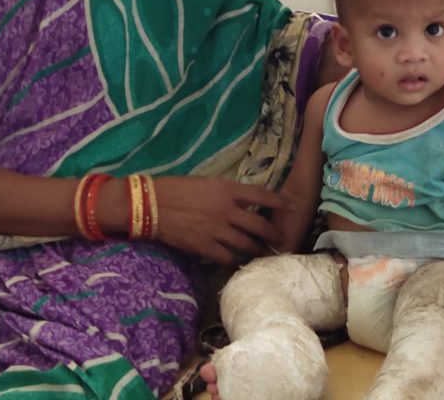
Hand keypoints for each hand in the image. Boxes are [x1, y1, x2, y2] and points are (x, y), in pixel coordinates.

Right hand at [151, 177, 289, 263]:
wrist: (151, 205)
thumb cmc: (175, 188)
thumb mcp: (205, 182)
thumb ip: (225, 193)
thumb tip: (238, 202)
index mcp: (227, 190)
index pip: (262, 195)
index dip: (279, 201)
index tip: (292, 205)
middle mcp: (228, 211)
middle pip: (259, 225)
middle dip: (273, 234)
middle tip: (282, 240)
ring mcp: (218, 230)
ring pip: (247, 245)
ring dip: (258, 251)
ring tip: (266, 255)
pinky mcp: (205, 247)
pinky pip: (227, 257)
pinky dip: (234, 260)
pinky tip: (236, 261)